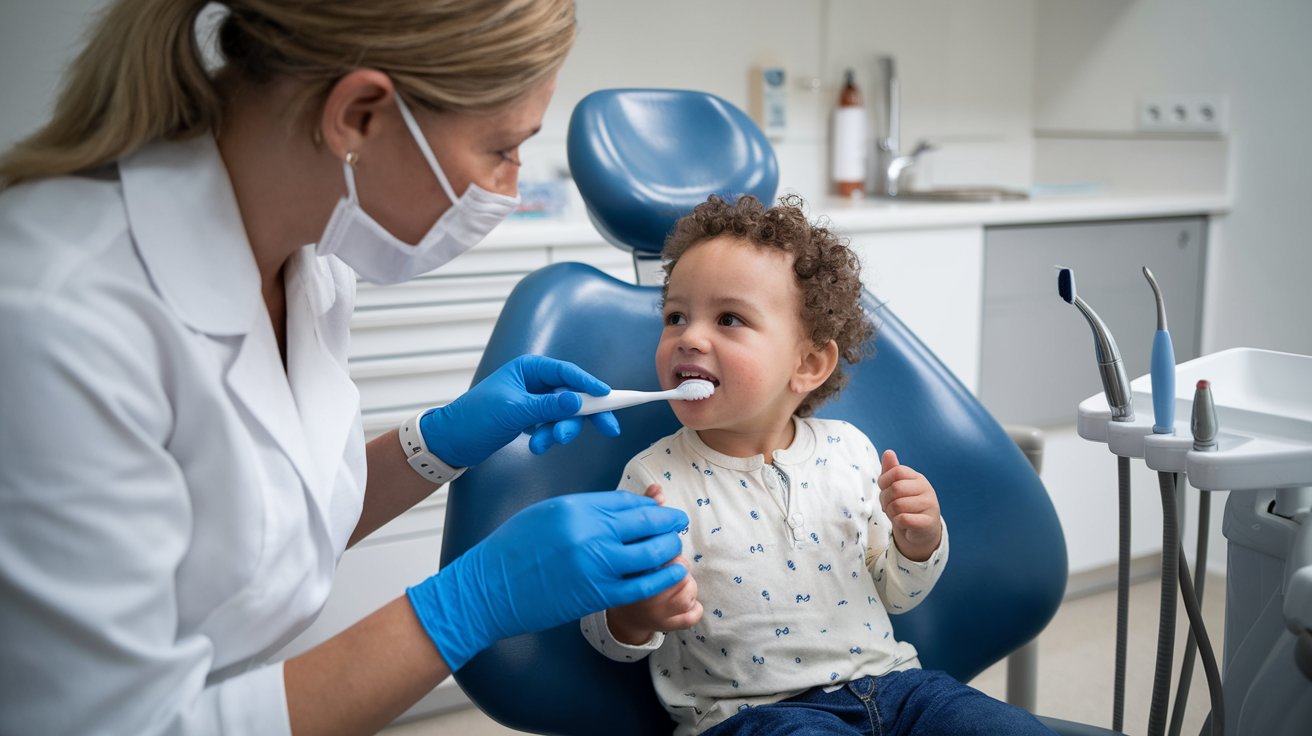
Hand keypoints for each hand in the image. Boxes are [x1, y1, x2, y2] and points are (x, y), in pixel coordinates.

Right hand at [405, 491, 688, 670]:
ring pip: (651, 552)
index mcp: (575, 507)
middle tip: (678, 522)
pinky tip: (675, 572)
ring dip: (669, 547)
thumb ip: (584, 509)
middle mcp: (589, 532)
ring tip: (675, 545)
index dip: (648, 503)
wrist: (488, 589)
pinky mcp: (598, 593)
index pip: (626, 501)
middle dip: (667, 521)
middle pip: (645, 521)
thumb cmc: (512, 549)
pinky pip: (643, 584)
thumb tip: (620, 507)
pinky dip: (663, 577)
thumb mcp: (546, 513)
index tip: (659, 506)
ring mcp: (595, 564)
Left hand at [420, 355, 620, 466]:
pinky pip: (552, 426)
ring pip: (564, 414)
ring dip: (559, 431)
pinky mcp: (531, 419)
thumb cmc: (474, 418)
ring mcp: (533, 402)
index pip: (567, 373)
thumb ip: (548, 407)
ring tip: (542, 444)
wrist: (451, 442)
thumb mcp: (513, 411)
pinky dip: (548, 437)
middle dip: (582, 416)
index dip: (590, 384)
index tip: (608, 396)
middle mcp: (533, 382)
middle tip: (604, 430)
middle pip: (572, 395)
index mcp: (528, 369)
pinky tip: (535, 445)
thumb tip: (576, 401)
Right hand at [607, 484, 701, 644]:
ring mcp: (654, 610)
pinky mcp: (666, 625)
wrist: (613, 613)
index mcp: (627, 564)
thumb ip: (643, 514)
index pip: (659, 544)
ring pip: (690, 586)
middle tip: (663, 563)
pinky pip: (694, 612)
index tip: (665, 537)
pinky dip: (693, 607)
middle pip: (679, 564)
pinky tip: (678, 602)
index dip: (666, 539)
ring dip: (684, 583)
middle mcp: (640, 589)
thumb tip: (659, 489)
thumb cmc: (622, 568)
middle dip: (674, 561)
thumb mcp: (626, 540)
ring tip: (666, 583)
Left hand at [877, 449, 941, 561]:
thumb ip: (891, 470)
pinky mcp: (928, 522)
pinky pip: (903, 519)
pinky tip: (903, 524)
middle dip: (886, 500)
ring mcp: (930, 506)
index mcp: (918, 478)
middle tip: (890, 507)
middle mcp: (927, 489)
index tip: (885, 490)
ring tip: (898, 515)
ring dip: (891, 513)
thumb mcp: (897, 487)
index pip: (897, 471)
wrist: (921, 532)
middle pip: (895, 489)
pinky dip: (897, 523)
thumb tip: (888, 452)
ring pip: (897, 505)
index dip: (884, 481)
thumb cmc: (906, 507)